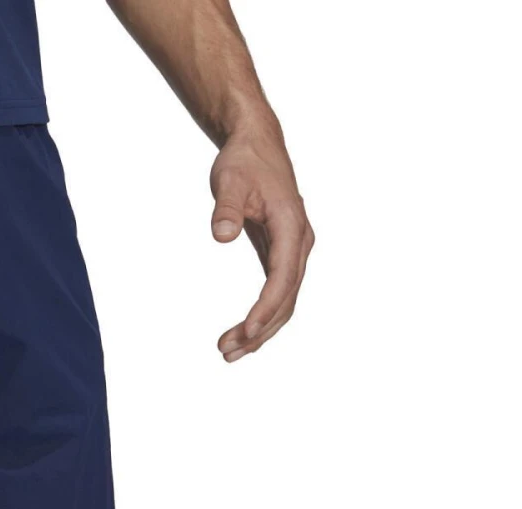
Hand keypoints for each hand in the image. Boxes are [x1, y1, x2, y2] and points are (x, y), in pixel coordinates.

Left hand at [210, 123, 313, 362]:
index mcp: (292, 226)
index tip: (245, 330)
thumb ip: (226, 208)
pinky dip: (261, 316)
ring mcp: (293, 250)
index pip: (282, 276)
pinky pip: (277, 292)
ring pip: (284, 301)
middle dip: (259, 329)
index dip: (266, 307)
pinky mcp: (282, 254)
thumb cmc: (243, 161)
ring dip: (260, 330)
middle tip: (226, 352)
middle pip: (287, 298)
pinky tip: (242, 335)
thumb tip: (221, 234)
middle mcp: (299, 242)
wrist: (256, 144)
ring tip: (227, 352)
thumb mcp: (229, 180)